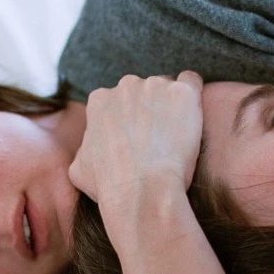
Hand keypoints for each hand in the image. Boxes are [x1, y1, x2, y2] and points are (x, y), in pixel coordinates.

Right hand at [69, 70, 203, 207]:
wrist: (142, 191)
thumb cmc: (110, 185)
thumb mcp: (80, 168)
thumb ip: (86, 148)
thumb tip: (90, 149)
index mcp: (99, 101)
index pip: (117, 100)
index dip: (128, 119)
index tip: (137, 137)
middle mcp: (126, 86)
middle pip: (143, 91)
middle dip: (150, 110)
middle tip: (158, 139)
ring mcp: (156, 86)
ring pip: (167, 88)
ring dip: (171, 107)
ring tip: (177, 137)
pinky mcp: (182, 93)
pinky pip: (191, 81)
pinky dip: (193, 96)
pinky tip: (193, 116)